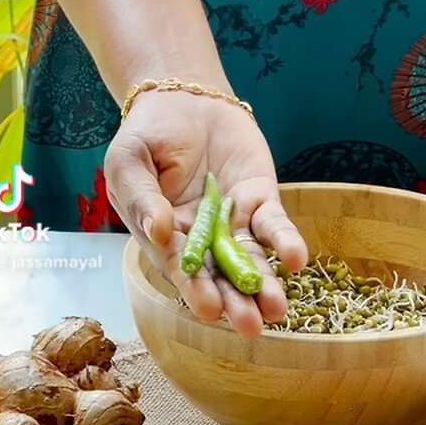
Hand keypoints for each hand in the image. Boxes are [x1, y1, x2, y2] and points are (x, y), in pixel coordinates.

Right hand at [105, 90, 307, 336]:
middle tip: (251, 326)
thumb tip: (160, 233)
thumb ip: (141, 197)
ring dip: (265, 284)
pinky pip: (274, 225)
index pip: (180, 269)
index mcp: (163, 236)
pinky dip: (286, 242)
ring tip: (277, 309)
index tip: (208, 309)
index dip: (194, 289)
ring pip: (251, 259)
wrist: (184, 97)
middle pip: (220, 275)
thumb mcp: (129, 161)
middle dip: (235, 301)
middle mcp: (201, 238)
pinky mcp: (260, 199)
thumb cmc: (147, 134)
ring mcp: (233, 220)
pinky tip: (297, 259)